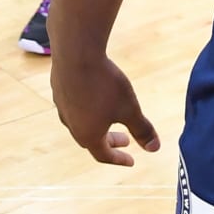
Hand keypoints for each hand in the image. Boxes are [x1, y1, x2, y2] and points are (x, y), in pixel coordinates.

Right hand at [50, 49, 158, 167]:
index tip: (131, 161)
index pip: (104, 155)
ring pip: (80, 123)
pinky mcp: (59, 89)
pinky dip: (86, 109)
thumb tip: (155, 148)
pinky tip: (93, 96)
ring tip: (109, 118)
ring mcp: (62, 107)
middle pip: (91, 141)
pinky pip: (73, 106)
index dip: (119, 159)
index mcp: (88, 134)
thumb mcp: (130, 108)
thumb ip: (141, 129)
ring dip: (96, 125)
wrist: (75, 53)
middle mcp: (72, 125)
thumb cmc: (104, 84)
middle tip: (125, 139)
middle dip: (110, 141)